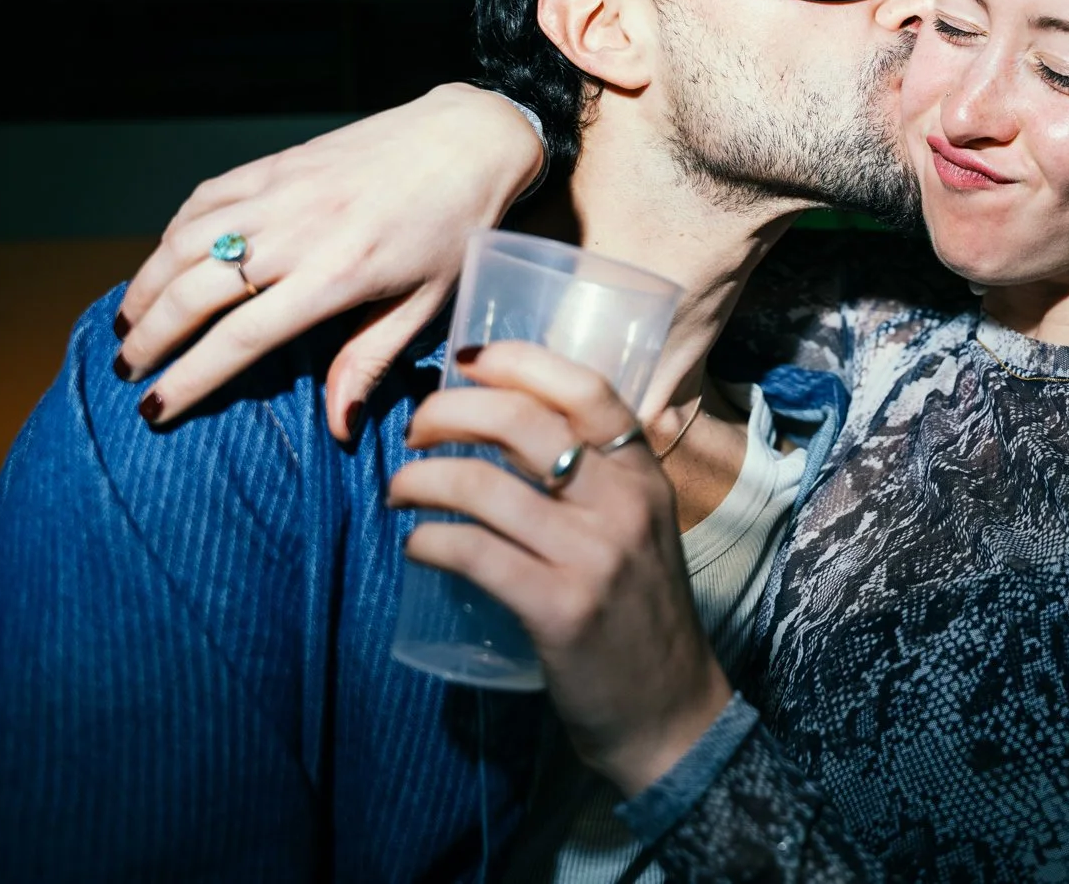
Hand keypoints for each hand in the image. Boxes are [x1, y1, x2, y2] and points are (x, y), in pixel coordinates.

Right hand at [115, 84, 544, 435]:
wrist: (466, 141)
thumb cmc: (454, 228)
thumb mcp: (427, 304)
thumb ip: (371, 361)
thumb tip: (338, 427)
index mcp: (336, 276)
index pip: (242, 338)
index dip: (191, 377)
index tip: (154, 408)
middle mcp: (296, 232)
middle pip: (195, 291)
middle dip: (150, 337)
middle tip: (127, 372)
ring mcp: (280, 192)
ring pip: (184, 241)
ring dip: (145, 285)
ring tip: (128, 324)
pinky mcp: (275, 163)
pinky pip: (205, 199)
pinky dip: (172, 233)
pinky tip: (163, 261)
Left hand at [390, 342, 731, 794]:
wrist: (667, 710)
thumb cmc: (640, 613)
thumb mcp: (639, 527)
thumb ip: (596, 479)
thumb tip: (506, 424)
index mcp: (644, 475)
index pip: (586, 389)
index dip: (517, 360)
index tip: (466, 359)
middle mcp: (623, 504)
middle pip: (523, 422)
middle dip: (448, 412)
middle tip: (416, 431)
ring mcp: (591, 556)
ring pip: (483, 485)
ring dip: (420, 479)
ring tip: (401, 491)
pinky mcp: (558, 608)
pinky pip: (471, 552)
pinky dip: (427, 541)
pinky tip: (416, 545)